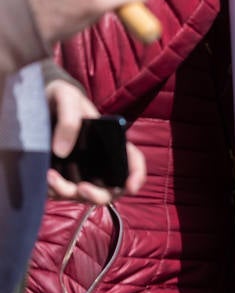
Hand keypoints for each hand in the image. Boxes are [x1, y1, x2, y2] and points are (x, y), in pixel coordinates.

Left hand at [45, 79, 145, 205]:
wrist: (39, 102)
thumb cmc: (61, 97)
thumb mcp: (66, 98)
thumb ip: (68, 119)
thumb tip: (62, 151)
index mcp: (111, 141)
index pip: (132, 161)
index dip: (137, 176)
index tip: (130, 186)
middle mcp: (100, 161)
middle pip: (110, 189)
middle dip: (98, 195)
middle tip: (82, 188)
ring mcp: (81, 171)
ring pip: (84, 195)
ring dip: (69, 192)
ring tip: (51, 177)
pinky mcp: (62, 177)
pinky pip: (62, 194)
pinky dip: (54, 191)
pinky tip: (45, 175)